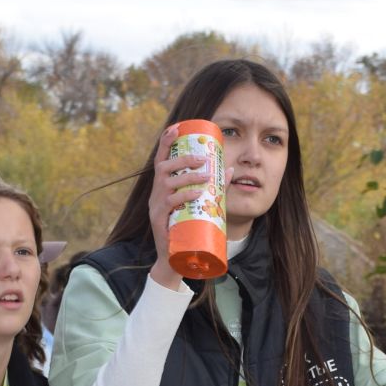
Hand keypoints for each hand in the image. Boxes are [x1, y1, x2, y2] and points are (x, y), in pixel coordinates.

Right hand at [146, 125, 225, 288]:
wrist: (174, 258)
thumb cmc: (187, 229)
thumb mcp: (199, 205)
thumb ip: (214, 188)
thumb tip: (230, 169)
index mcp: (162, 187)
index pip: (161, 159)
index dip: (166, 142)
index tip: (176, 127)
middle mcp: (155, 194)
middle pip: (163, 168)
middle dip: (183, 160)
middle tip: (203, 159)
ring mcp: (155, 207)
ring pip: (166, 184)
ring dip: (187, 177)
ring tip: (206, 176)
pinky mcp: (159, 220)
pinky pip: (169, 203)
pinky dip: (185, 196)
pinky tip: (197, 193)